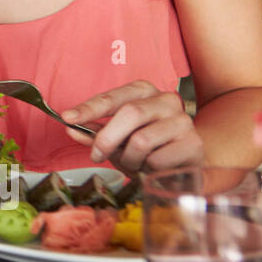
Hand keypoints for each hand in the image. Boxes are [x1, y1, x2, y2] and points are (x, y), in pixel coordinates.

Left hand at [61, 80, 202, 174]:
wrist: (186, 163)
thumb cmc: (147, 147)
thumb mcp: (118, 138)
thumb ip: (95, 132)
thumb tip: (70, 128)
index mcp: (143, 91)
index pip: (112, 97)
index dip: (88, 108)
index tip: (67, 118)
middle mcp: (166, 100)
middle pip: (130, 113)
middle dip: (107, 138)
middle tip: (97, 156)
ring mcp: (182, 121)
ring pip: (142, 140)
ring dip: (130, 159)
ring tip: (134, 163)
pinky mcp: (193, 144)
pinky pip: (157, 160)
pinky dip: (148, 170)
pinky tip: (154, 169)